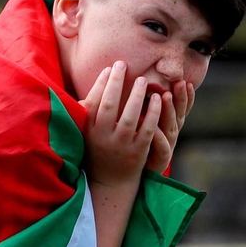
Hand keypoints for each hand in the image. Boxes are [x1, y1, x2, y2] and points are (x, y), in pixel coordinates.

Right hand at [78, 61, 162, 186]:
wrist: (109, 181)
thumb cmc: (97, 150)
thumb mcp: (87, 131)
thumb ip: (90, 109)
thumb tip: (101, 79)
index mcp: (88, 130)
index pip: (93, 101)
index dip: (101, 83)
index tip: (110, 68)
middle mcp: (103, 137)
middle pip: (109, 105)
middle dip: (117, 83)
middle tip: (124, 64)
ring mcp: (121, 145)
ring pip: (129, 116)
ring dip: (136, 96)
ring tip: (143, 80)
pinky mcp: (138, 152)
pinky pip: (147, 129)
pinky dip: (153, 114)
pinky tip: (158, 100)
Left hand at [145, 80, 194, 173]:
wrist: (135, 172)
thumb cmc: (138, 142)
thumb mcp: (143, 121)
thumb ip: (145, 106)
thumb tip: (140, 83)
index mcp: (169, 123)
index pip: (181, 107)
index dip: (185, 96)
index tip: (185, 81)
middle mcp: (171, 133)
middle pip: (179, 114)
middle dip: (180, 98)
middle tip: (180, 83)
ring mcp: (168, 145)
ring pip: (171, 127)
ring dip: (169, 111)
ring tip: (166, 96)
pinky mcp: (161, 158)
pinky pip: (160, 145)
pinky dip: (157, 135)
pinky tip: (151, 125)